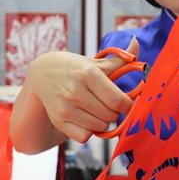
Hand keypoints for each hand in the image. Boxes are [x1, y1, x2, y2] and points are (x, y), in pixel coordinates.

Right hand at [15, 38, 139, 147]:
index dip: (129, 106)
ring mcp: (65, 108)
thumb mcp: (94, 62)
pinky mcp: (58, 120)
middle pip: (111, 116)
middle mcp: (75, 92)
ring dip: (102, 121)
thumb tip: (136, 43)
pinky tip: (85, 119)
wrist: (42, 74)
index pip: (117, 100)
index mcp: (88, 74)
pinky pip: (84, 137)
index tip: (130, 105)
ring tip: (95, 109)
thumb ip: (119, 58)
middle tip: (108, 104)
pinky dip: (88, 131)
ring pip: (99, 127)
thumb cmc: (73, 68)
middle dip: (115, 112)